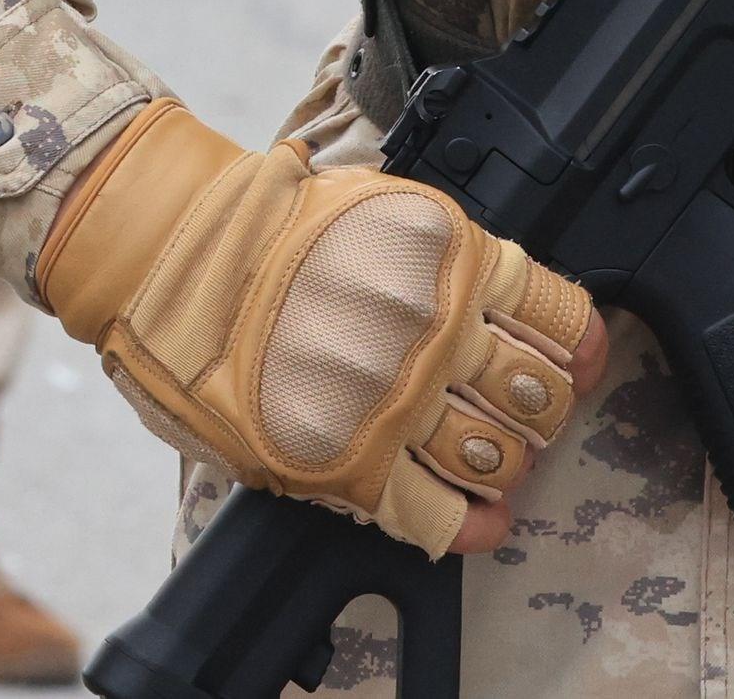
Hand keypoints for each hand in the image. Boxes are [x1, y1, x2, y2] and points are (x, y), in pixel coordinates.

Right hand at [38, 101, 604, 558]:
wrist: (158, 249)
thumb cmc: (252, 222)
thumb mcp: (371, 207)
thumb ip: (436, 258)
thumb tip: (493, 308)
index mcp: (447, 258)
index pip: (562, 318)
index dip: (575, 348)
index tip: (569, 361)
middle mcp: (431, 329)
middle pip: (544, 398)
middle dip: (537, 412)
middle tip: (506, 411)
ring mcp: (393, 401)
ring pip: (504, 458)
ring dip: (503, 465)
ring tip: (478, 457)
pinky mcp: (348, 459)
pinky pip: (443, 518)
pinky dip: (469, 527)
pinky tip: (473, 517)